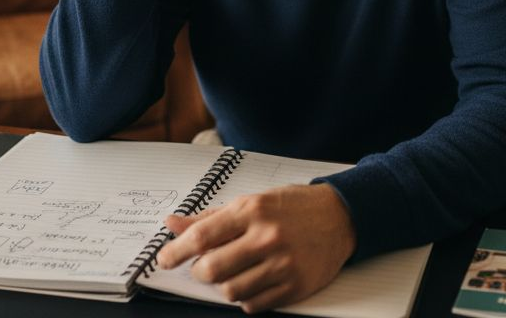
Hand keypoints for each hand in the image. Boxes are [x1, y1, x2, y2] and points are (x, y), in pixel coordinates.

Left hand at [155, 183, 356, 313]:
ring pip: (230, 291)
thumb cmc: (293, 207)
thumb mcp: (252, 201)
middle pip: (211, 270)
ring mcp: (283, 264)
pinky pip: (253, 304)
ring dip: (224, 286)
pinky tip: (252, 282)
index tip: (164, 259)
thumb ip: (210, 217)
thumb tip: (172, 224)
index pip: (201, 236)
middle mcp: (267, 237)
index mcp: (252, 211)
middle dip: (200, 272)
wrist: (341, 216)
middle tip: (204, 267)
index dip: (175, 251)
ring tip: (233, 272)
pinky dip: (245, 298)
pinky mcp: (295, 286)